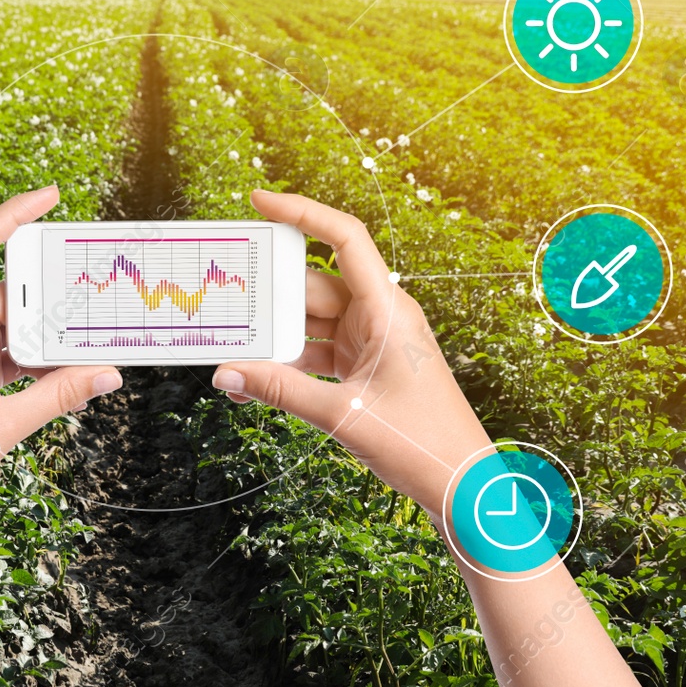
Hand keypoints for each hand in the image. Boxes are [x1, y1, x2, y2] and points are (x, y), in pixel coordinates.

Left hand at [0, 184, 122, 530]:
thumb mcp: (5, 429)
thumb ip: (59, 396)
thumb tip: (109, 373)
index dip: (12, 212)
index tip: (52, 194)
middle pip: (10, 290)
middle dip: (54, 291)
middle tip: (100, 288)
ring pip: (11, 325)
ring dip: (49, 333)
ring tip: (94, 341)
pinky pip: (5, 352)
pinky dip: (35, 359)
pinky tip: (68, 374)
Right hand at [212, 190, 489, 512]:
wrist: (462, 486)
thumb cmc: (423, 444)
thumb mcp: (344, 416)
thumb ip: (281, 391)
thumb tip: (227, 374)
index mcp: (388, 310)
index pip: (344, 238)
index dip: (302, 212)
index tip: (260, 200)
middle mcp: (380, 316)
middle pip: (313, 285)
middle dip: (268, 295)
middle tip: (222, 300)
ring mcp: (371, 341)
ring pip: (309, 320)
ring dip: (273, 336)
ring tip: (231, 349)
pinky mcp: (364, 366)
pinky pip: (316, 350)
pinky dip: (287, 361)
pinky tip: (254, 378)